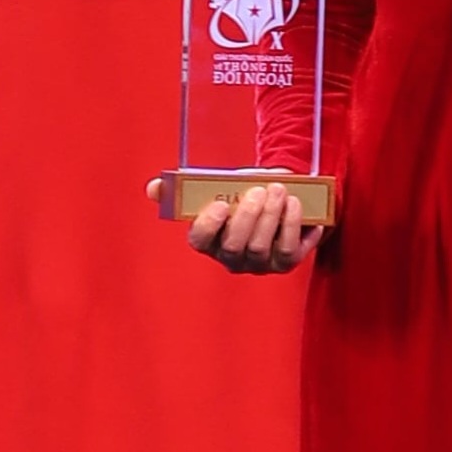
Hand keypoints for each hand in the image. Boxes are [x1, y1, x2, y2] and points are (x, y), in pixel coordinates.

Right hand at [159, 176, 322, 274]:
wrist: (277, 197)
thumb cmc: (242, 195)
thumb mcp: (218, 187)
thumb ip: (186, 188)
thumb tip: (154, 188)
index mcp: (209, 240)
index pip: (200, 242)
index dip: (208, 226)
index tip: (220, 204)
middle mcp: (232, 258)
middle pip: (236, 246)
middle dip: (248, 217)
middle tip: (260, 191)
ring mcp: (260, 264)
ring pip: (263, 249)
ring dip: (273, 218)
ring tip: (281, 192)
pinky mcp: (286, 262)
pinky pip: (290, 252)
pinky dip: (295, 228)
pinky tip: (298, 206)